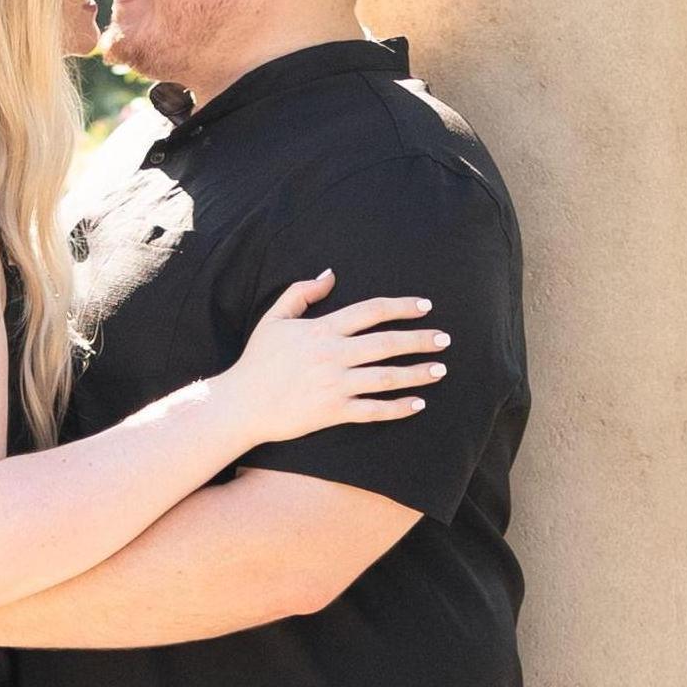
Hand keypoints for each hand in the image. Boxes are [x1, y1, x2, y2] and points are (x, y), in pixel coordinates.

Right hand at [220, 271, 450, 444]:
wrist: (241, 404)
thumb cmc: (257, 360)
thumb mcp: (273, 319)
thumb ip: (301, 293)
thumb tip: (329, 274)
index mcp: (320, 329)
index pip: (370, 311)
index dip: (401, 306)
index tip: (425, 306)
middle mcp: (331, 355)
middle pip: (386, 342)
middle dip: (420, 340)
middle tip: (445, 339)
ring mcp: (334, 384)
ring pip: (386, 377)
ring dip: (417, 373)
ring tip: (440, 369)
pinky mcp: (333, 412)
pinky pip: (373, 410)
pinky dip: (398, 408)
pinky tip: (418, 404)